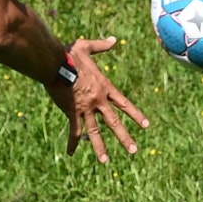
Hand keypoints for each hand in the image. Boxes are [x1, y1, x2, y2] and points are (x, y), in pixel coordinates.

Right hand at [47, 37, 149, 162]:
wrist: (55, 64)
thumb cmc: (70, 54)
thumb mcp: (87, 47)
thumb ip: (101, 46)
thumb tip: (114, 40)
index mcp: (105, 87)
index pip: (125, 104)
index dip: (136, 115)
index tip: (146, 126)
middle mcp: (98, 100)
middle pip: (114, 122)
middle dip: (124, 137)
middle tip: (134, 151)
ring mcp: (86, 108)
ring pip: (95, 131)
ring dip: (100, 147)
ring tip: (106, 161)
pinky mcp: (72, 112)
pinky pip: (73, 130)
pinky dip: (72, 142)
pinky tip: (71, 154)